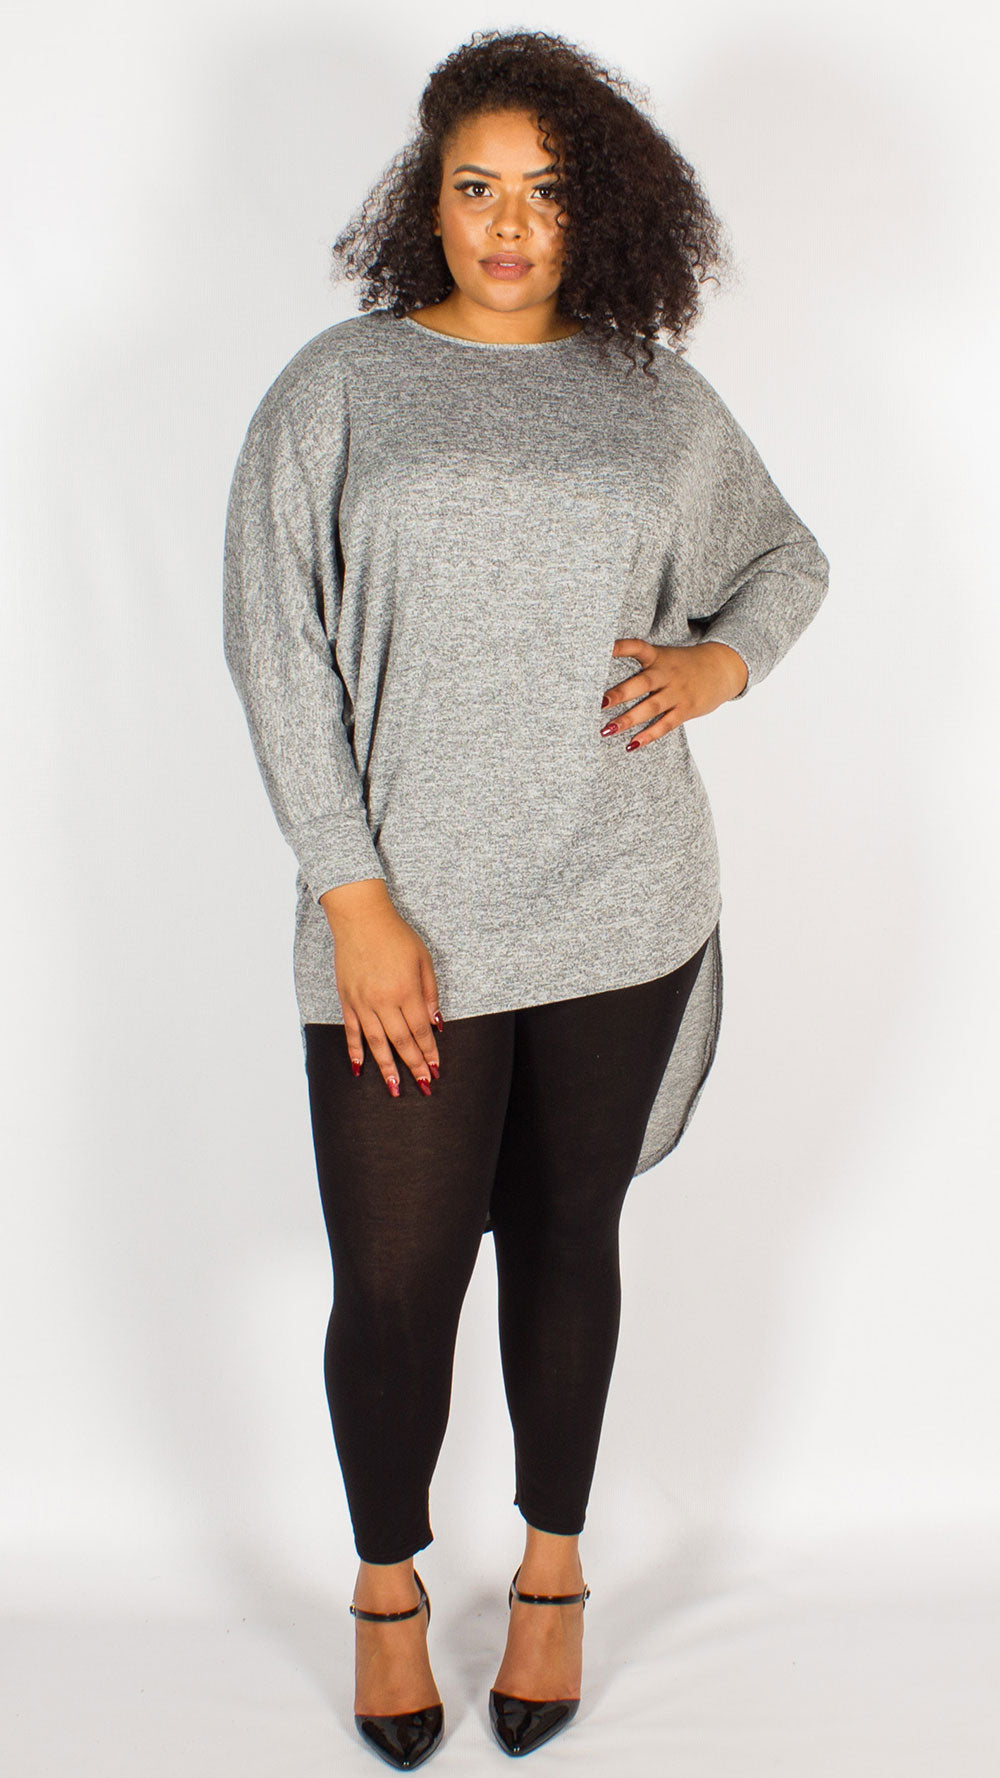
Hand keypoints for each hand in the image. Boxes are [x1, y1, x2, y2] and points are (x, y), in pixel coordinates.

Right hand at [318, 879, 442, 1096]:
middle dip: (414, 1066)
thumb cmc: (397, 936)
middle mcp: (383, 1001)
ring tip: (395, 1088)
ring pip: (375, 1043)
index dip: (429, 1052)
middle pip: (401, 1042)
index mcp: (406, 991)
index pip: (420, 1030)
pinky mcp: (347, 999)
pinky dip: (354, 1050)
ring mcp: (362, 1002)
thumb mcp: (424, 959)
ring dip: (386, 1067)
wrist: (360, 918)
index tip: (436, 1069)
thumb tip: (435, 1023)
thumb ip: (430, 993)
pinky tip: (359, 1068)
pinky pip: (351, 1031)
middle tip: (423, 1086)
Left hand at [600, 638, 748, 748]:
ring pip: (650, 707)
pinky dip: (648, 735)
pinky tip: (631, 744)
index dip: (621, 647)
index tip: (604, 648)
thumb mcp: (665, 657)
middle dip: (620, 694)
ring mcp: (677, 692)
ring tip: (606, 730)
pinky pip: (665, 725)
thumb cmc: (683, 666)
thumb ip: (642, 666)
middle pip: (642, 683)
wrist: (722, 669)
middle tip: (599, 703)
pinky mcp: (686, 709)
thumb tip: (608, 684)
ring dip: (628, 720)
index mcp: (658, 657)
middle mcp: (666, 674)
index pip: (638, 648)